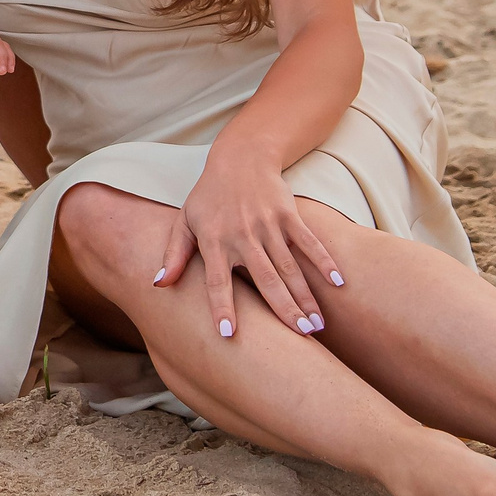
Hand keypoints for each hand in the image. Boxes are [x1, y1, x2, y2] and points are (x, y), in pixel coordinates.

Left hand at [155, 140, 342, 338]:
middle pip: (264, 278)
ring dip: (304, 296)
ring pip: (289, 266)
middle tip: (300, 337)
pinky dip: (324, 261)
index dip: (222, 307)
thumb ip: (174, 255)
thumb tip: (157, 286)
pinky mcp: (288, 215)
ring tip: (316, 325)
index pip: (217, 281)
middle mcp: (242, 235)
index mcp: (214, 241)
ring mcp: (267, 224)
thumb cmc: (208, 196)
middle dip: (283, 309)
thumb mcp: (184, 222)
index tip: (228, 335)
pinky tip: (338, 284)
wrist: (240, 158)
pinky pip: (308, 242)